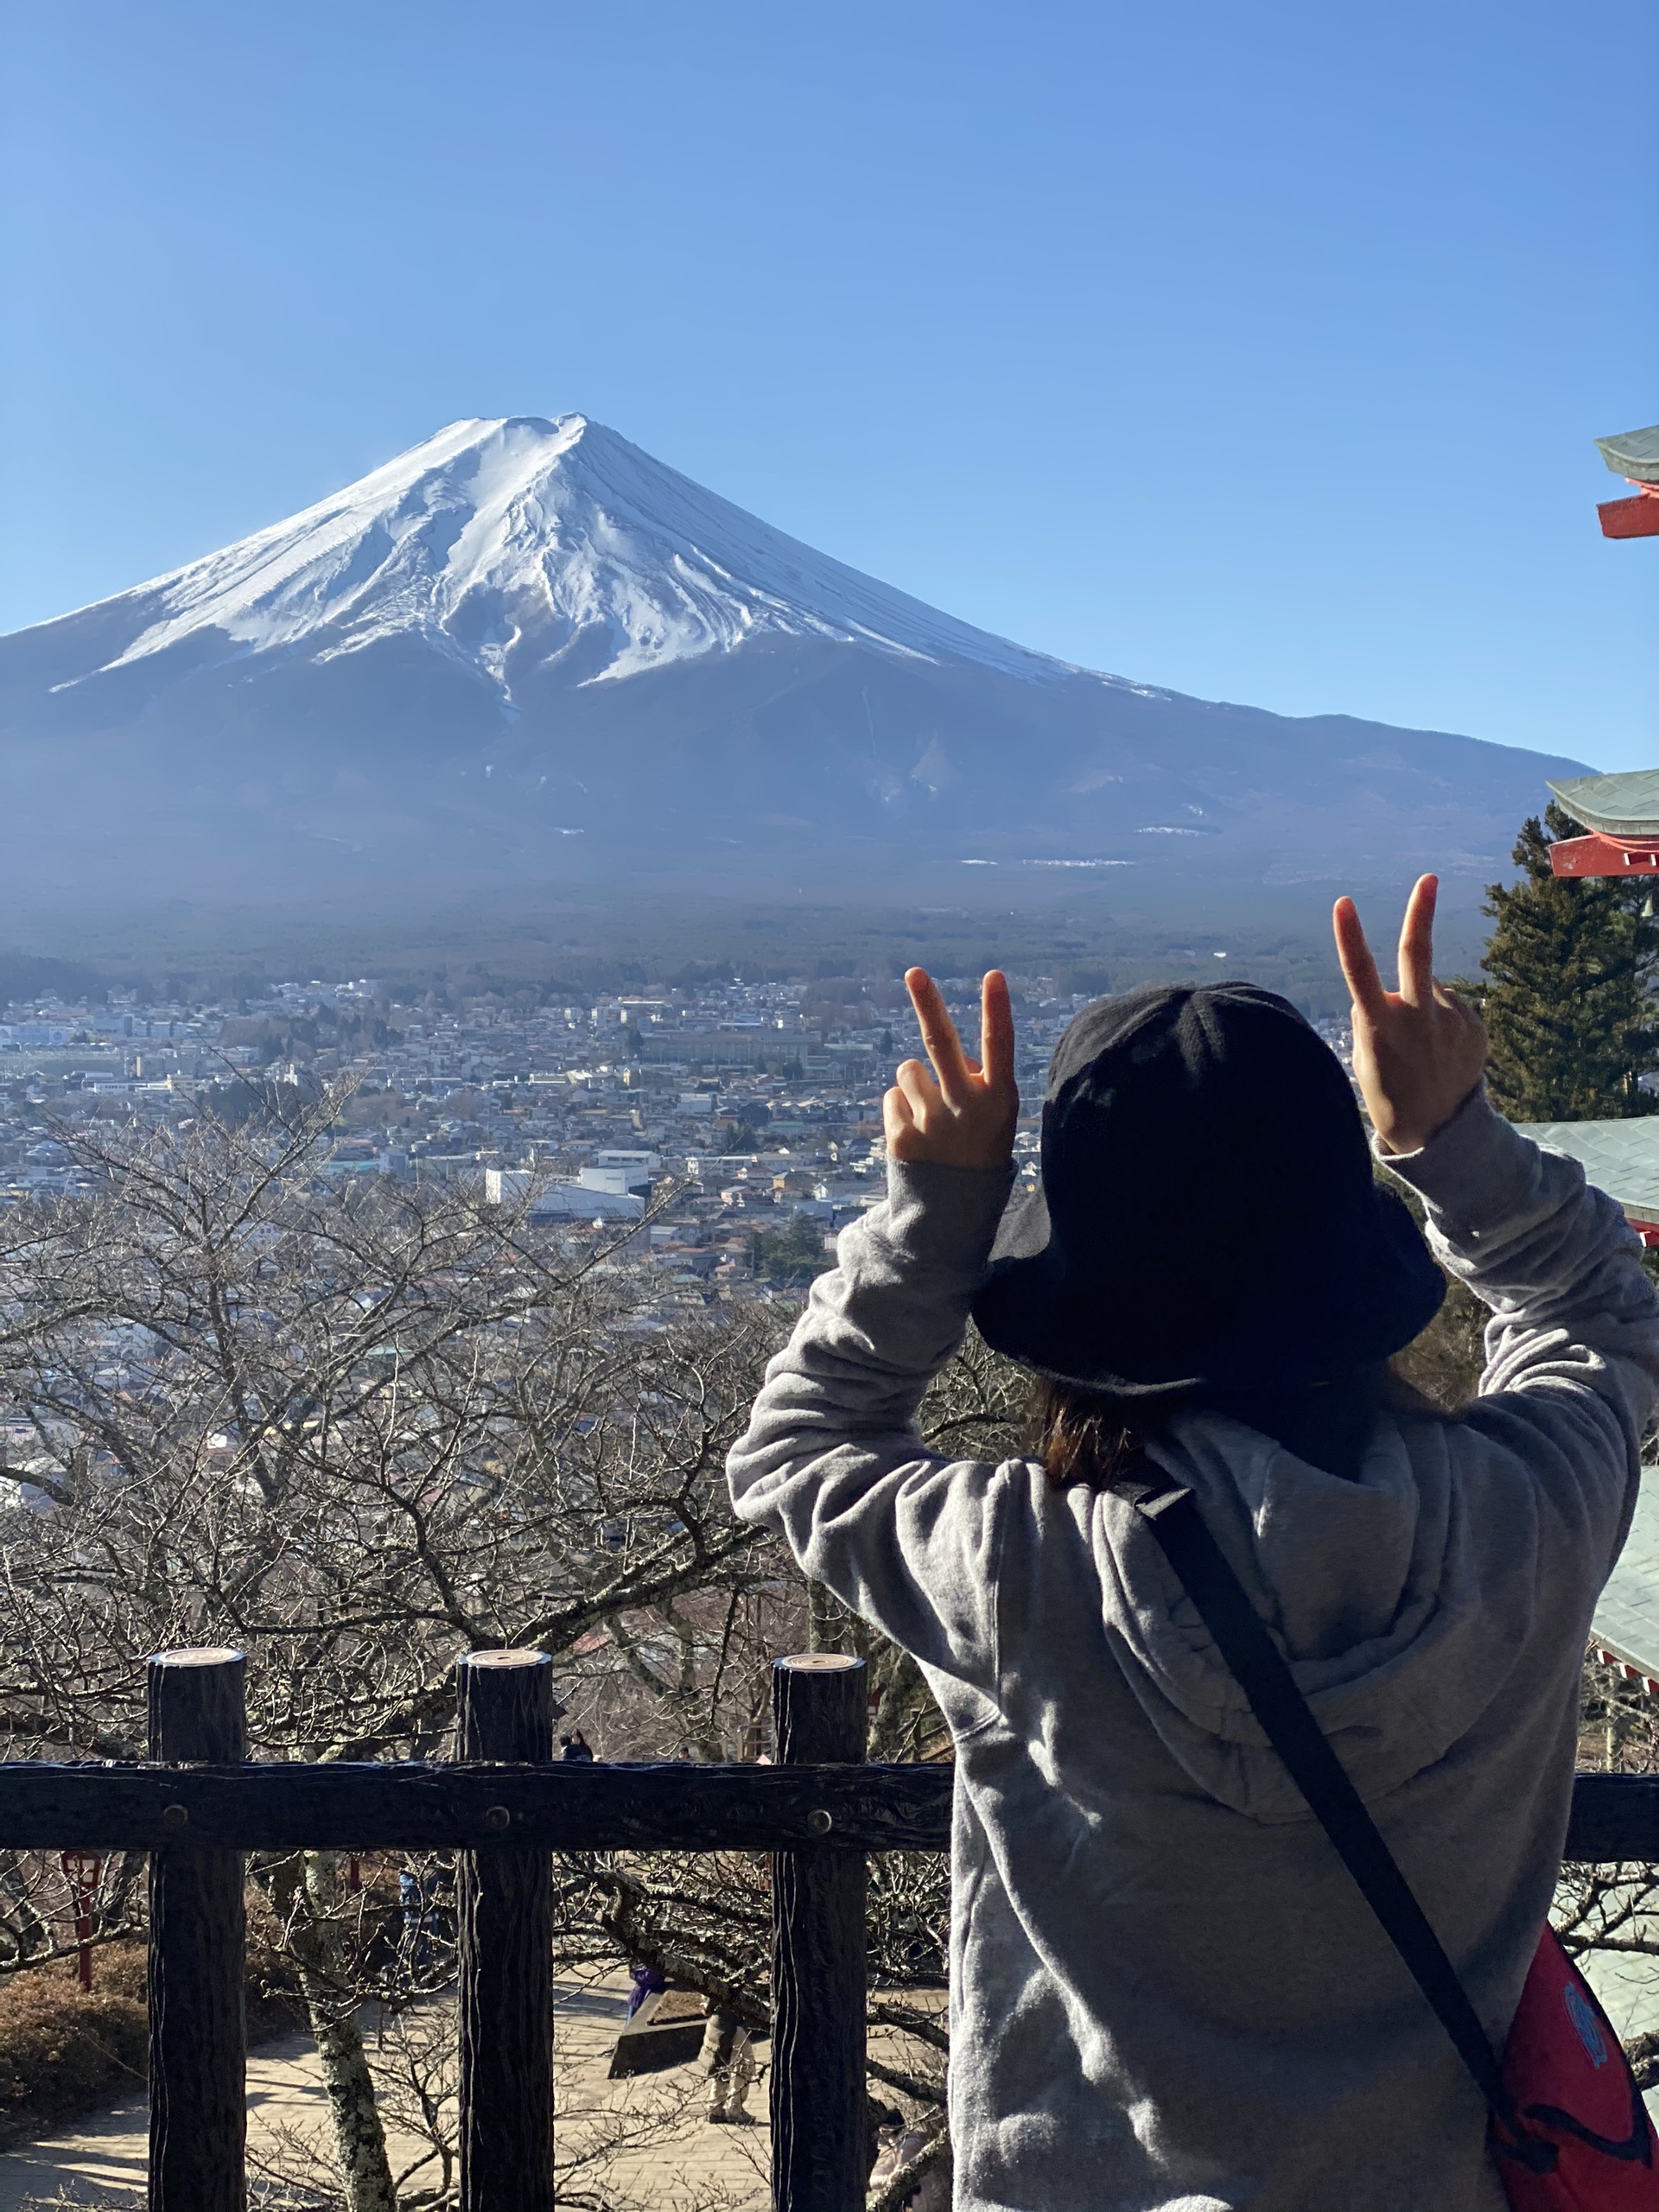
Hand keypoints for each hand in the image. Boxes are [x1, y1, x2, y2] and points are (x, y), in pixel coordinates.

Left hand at [883, 969, 1019, 1170]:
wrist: (953, 1210)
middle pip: (942, 1044)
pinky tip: (918, 1133)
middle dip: (928, 1003)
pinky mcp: (901, 1136)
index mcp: (998, 1098)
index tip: (994, 975)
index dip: (997, 1009)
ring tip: (932, 1114)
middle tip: (914, 972)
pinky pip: (892, 1097)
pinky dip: (902, 1108)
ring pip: (908, 1069)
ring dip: (915, 1083)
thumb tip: (936, 1044)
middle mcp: (965, 1107)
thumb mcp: (993, 1113)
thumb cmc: (978, 1142)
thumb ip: (975, 1076)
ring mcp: (931, 1123)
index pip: (1000, 1045)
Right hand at [1333, 875, 1486, 1154]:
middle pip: (1416, 954)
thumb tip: (1375, 994)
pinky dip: (1444, 1019)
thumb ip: (1369, 1020)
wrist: (1442, 1134)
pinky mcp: (1475, 1026)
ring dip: (1423, 1002)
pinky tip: (1442, 1049)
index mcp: (1380, 1027)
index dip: (1349, 936)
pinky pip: (1453, 1007)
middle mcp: (1417, 1018)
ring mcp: (1451, 1021)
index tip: (1344, 904)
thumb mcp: (1366, 1060)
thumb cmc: (1390, 1096)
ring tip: (1424, 1045)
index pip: (1359, 973)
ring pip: (1431, 988)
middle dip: (1421, 912)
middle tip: (1430, 879)